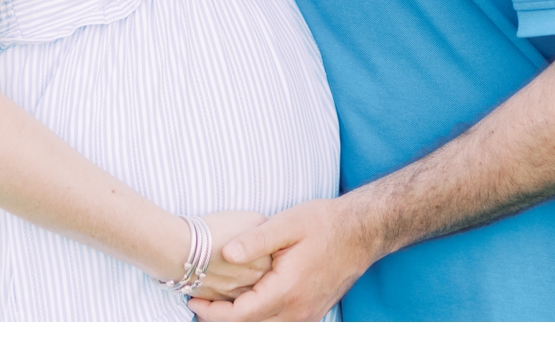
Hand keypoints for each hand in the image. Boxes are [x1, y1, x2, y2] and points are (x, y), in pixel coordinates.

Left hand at [188, 198, 371, 321]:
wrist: (361, 232)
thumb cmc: (324, 224)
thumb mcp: (288, 223)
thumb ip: (255, 240)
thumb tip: (225, 253)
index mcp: (287, 290)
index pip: (240, 316)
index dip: (212, 312)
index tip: (193, 298)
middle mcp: (298, 311)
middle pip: (249, 330)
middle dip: (220, 321)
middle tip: (198, 302)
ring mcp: (307, 316)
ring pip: (264, 332)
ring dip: (239, 323)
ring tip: (216, 304)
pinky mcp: (311, 314)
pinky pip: (279, 326)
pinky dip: (258, 321)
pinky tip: (245, 304)